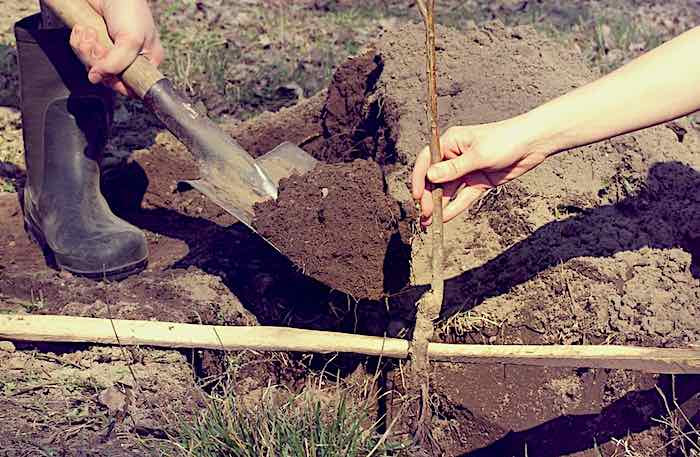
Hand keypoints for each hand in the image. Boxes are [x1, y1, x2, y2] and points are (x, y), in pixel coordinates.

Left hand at [69, 0, 163, 95]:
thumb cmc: (129, 10)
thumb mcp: (131, 40)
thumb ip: (117, 63)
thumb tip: (96, 77)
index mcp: (146, 61)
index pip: (132, 87)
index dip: (118, 83)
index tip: (110, 74)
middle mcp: (128, 59)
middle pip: (108, 78)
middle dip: (98, 61)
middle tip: (99, 45)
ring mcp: (109, 51)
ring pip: (91, 67)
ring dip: (86, 50)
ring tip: (90, 32)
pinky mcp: (93, 43)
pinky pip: (80, 53)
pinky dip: (78, 42)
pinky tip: (84, 29)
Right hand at [411, 121, 552, 224]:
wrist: (533, 144)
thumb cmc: (505, 140)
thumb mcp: (478, 155)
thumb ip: (454, 168)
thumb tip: (430, 176)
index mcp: (450, 142)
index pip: (427, 160)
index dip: (419, 178)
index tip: (417, 195)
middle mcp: (455, 156)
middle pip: (435, 178)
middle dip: (428, 196)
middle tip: (425, 213)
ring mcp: (467, 171)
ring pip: (448, 190)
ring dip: (439, 205)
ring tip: (430, 221)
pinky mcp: (478, 182)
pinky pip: (463, 197)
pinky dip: (454, 207)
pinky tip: (445, 218)